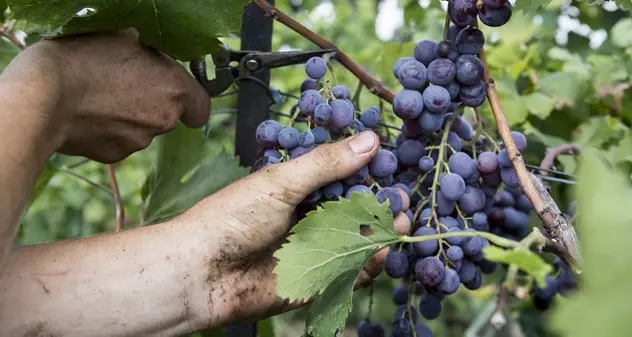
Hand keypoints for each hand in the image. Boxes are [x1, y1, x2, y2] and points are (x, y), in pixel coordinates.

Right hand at [2, 29, 209, 163]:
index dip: (191, 99)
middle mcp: (163, 120)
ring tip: (101, 95)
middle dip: (154, 101)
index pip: (202, 107)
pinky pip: (120, 140)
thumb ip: (151, 54)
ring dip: (130, 115)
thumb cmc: (85, 60)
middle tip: (126, 83)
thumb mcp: (125, 38)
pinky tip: (90, 113)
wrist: (44, 96)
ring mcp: (139, 141)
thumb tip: (152, 53)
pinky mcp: (115, 155)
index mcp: (174, 90)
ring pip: (143, 128)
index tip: (177, 91)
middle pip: (169, 114)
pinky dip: (110, 130)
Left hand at [179, 131, 411, 326]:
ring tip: (401, 222)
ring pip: (357, 240)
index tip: (391, 166)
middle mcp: (307, 218)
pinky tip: (381, 250)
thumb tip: (369, 141)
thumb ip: (326, 164)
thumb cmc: (231, 219)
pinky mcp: (315, 281)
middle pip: (354, 210)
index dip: (367, 173)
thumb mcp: (280, 183)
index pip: (341, 177)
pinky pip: (350, 271)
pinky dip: (369, 262)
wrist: (201, 273)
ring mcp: (313, 250)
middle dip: (380, 205)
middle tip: (402, 200)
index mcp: (298, 189)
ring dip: (380, 232)